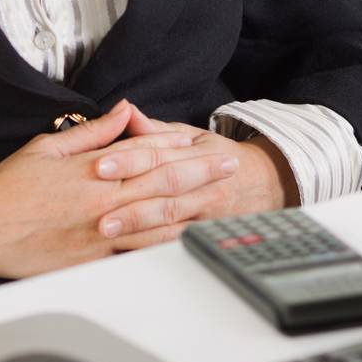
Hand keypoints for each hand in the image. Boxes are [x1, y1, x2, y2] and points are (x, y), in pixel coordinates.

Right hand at [0, 98, 242, 278]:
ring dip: (194, 208)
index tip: (198, 144)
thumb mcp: (48, 147)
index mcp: (91, 171)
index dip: (175, 147)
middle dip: (200, 174)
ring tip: (220, 202)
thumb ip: (93, 131)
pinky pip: (138, 252)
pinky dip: (164, 245)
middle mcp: (102, 202)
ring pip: (158, 220)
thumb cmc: (8, 190)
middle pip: (163, 184)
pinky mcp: (94, 260)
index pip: (144, 153)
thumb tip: (124, 111)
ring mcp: (101, 233)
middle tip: (228, 168)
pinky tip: (185, 240)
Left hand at [104, 103, 300, 248]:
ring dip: (139, 230)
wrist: (264, 183)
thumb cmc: (218, 156)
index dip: (129, 160)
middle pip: (165, 193)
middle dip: (130, 203)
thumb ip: (155, 129)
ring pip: (172, 223)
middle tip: (98, 210)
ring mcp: (207, 213)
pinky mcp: (207, 234)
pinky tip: (129, 250)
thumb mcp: (192, 135)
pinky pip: (178, 242)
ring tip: (108, 233)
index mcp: (196, 155)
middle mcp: (203, 185)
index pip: (158, 157)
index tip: (100, 166)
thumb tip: (126, 110)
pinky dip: (154, 247)